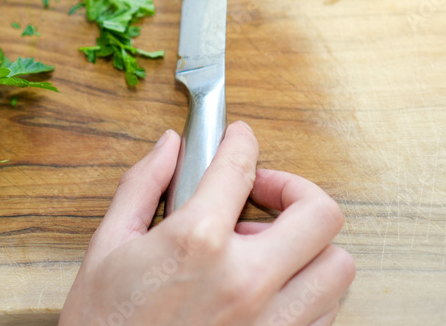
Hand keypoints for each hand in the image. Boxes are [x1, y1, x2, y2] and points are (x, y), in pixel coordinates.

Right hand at [59, 122, 355, 325]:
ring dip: (310, 246)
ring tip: (270, 247)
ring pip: (338, 266)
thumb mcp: (107, 246)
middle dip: (295, 189)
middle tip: (263, 193)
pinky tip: (272, 288)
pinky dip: (310, 292)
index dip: (241, 140)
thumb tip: (169, 146)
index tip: (240, 138)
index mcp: (197, 243)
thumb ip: (142, 186)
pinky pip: (328, 314)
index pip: (240, 167)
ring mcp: (271, 324)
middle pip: (320, 213)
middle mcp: (246, 282)